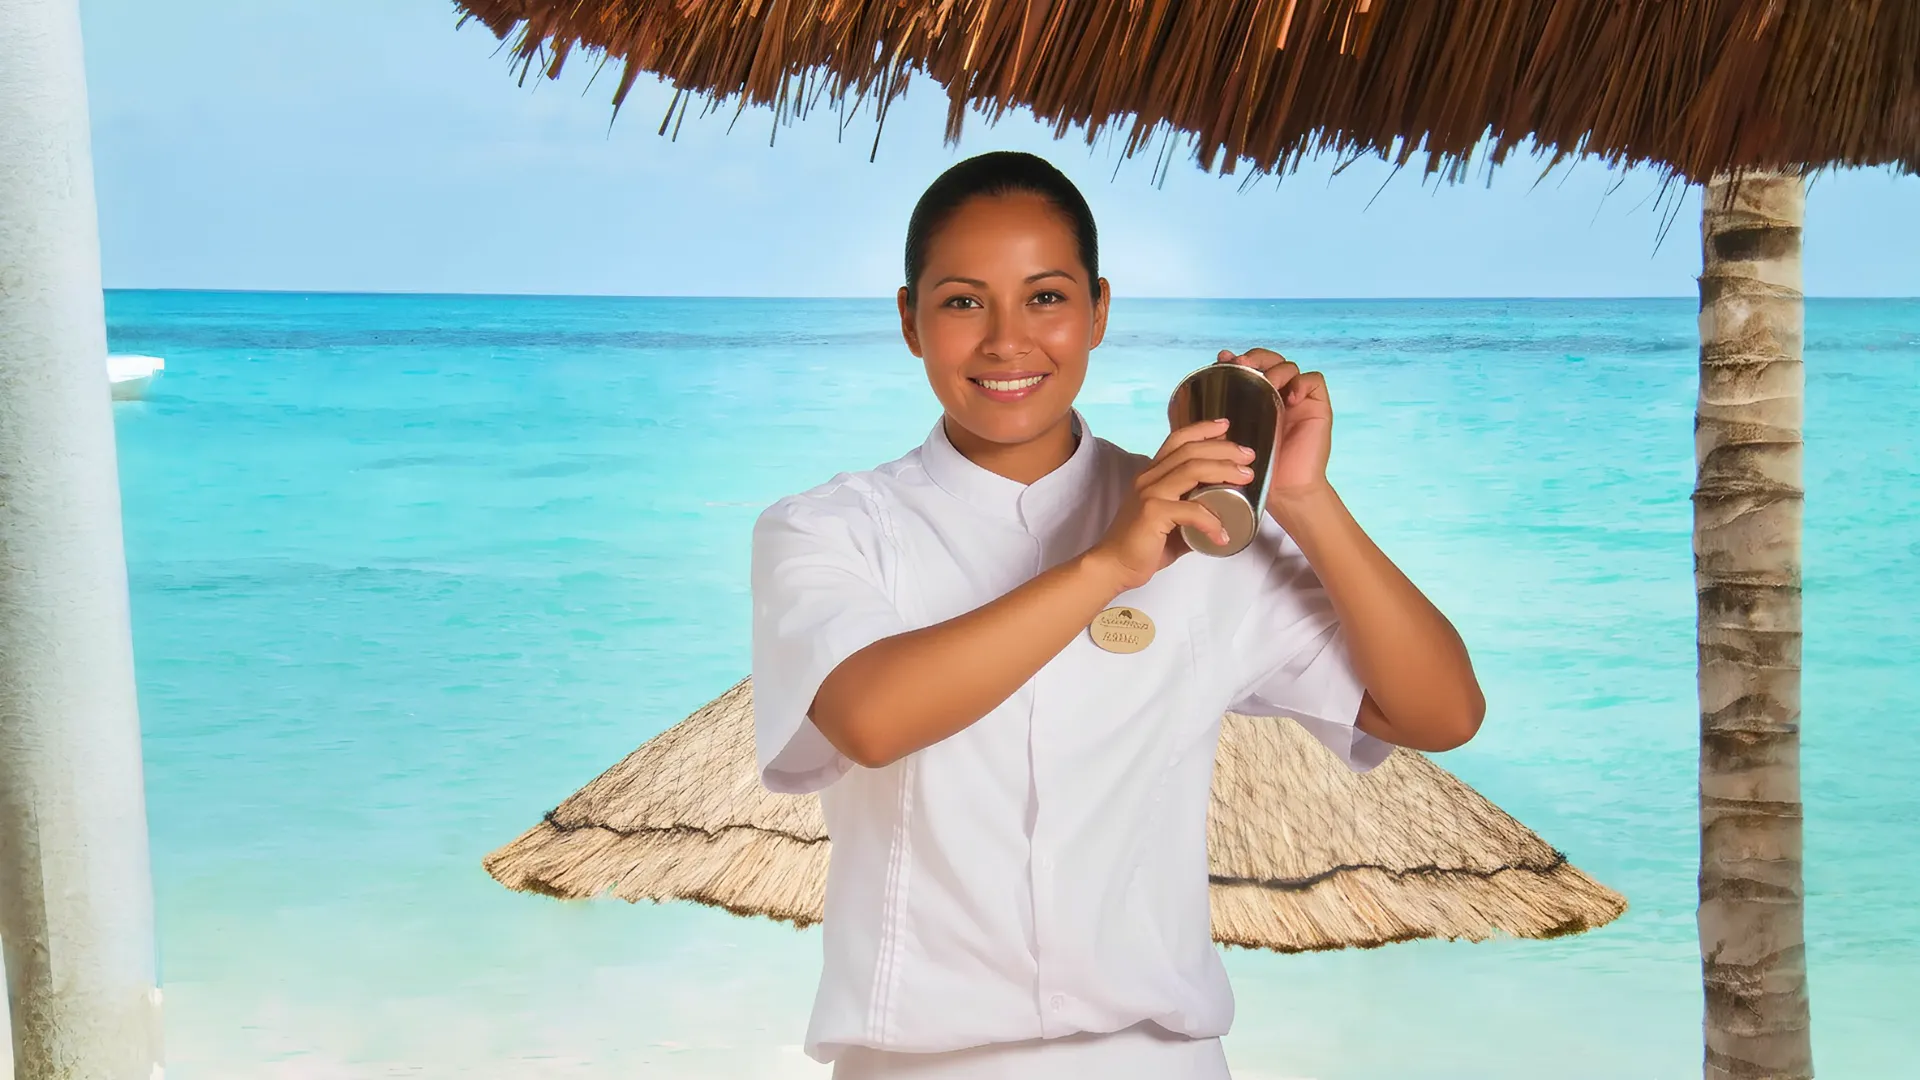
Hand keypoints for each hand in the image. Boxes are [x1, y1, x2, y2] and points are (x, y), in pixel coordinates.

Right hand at [1085, 418, 1256, 591]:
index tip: (1225, 426)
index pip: (1177, 440)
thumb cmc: (1141, 546)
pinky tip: (1223, 535)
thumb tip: (1220, 517)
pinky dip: (1212, 521)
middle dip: (1224, 449)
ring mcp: (1150, 493)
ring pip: (1192, 470)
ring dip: (1224, 470)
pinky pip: (1192, 510)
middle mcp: (1149, 478)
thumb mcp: (1170, 522)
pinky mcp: (1153, 512)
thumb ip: (1191, 514)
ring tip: (1246, 478)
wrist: (1113, 566)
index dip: (1202, 429)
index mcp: (1152, 475)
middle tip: (1248, 457)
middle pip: (1190, 450)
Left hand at [1216, 348, 1332, 502]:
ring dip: (1276, 368)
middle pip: (1269, 360)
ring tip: (1267, 383)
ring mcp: (1298, 400)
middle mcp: (1277, 396)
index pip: (1249, 368)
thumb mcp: (1226, 444)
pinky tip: (1290, 397)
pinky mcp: (1317, 407)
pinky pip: (1314, 380)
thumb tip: (1178, 409)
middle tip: (1241, 366)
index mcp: (1256, 401)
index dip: (1236, 359)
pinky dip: (1302, 382)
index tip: (1221, 360)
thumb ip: (1211, 426)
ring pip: (1289, 366)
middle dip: (1254, 358)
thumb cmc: (1254, 474)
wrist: (1285, 495)